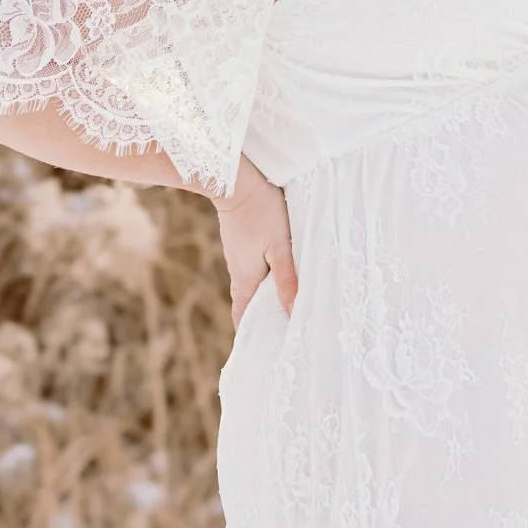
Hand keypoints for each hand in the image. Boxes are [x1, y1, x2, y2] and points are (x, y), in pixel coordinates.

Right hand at [216, 158, 296, 325]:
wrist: (234, 178)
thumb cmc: (260, 211)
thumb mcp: (280, 247)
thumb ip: (287, 279)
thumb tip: (292, 312)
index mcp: (244, 279)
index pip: (242, 317)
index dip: (251, 335)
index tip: (264, 349)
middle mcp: (237, 271)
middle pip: (249, 302)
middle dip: (264, 317)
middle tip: (285, 330)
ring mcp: (237, 255)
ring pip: (253, 283)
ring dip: (267, 295)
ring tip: (289, 304)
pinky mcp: (241, 240)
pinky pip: (253, 266)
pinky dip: (266, 275)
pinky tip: (282, 271)